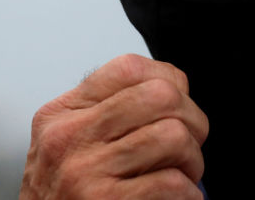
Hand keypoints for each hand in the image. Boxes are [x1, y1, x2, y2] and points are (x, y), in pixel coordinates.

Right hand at [19, 54, 208, 198]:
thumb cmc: (63, 199)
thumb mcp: (67, 145)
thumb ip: (106, 114)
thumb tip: (171, 91)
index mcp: (61, 114)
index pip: (128, 67)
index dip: (169, 81)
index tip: (178, 105)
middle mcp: (69, 137)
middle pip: (160, 95)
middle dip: (192, 120)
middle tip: (189, 145)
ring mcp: (85, 170)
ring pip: (173, 135)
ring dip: (193, 160)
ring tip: (184, 175)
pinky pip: (172, 182)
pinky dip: (189, 194)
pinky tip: (179, 199)